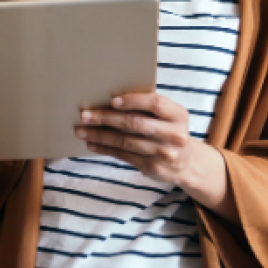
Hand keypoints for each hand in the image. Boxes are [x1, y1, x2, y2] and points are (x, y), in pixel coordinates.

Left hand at [77, 92, 236, 220]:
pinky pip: (124, 155)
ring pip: (125, 141)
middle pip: (135, 123)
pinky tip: (92, 143)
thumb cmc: (168, 131)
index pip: (156, 103)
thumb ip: (147, 109)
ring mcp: (164, 153)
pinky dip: (105, 149)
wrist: (187, 163)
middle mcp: (174, 135)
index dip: (133, 100)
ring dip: (100, 135)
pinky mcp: (153, 168)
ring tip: (81, 130)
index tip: (112, 100)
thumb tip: (108, 100)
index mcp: (178, 115)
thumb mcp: (168, 118)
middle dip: (106, 118)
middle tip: (84, 115)